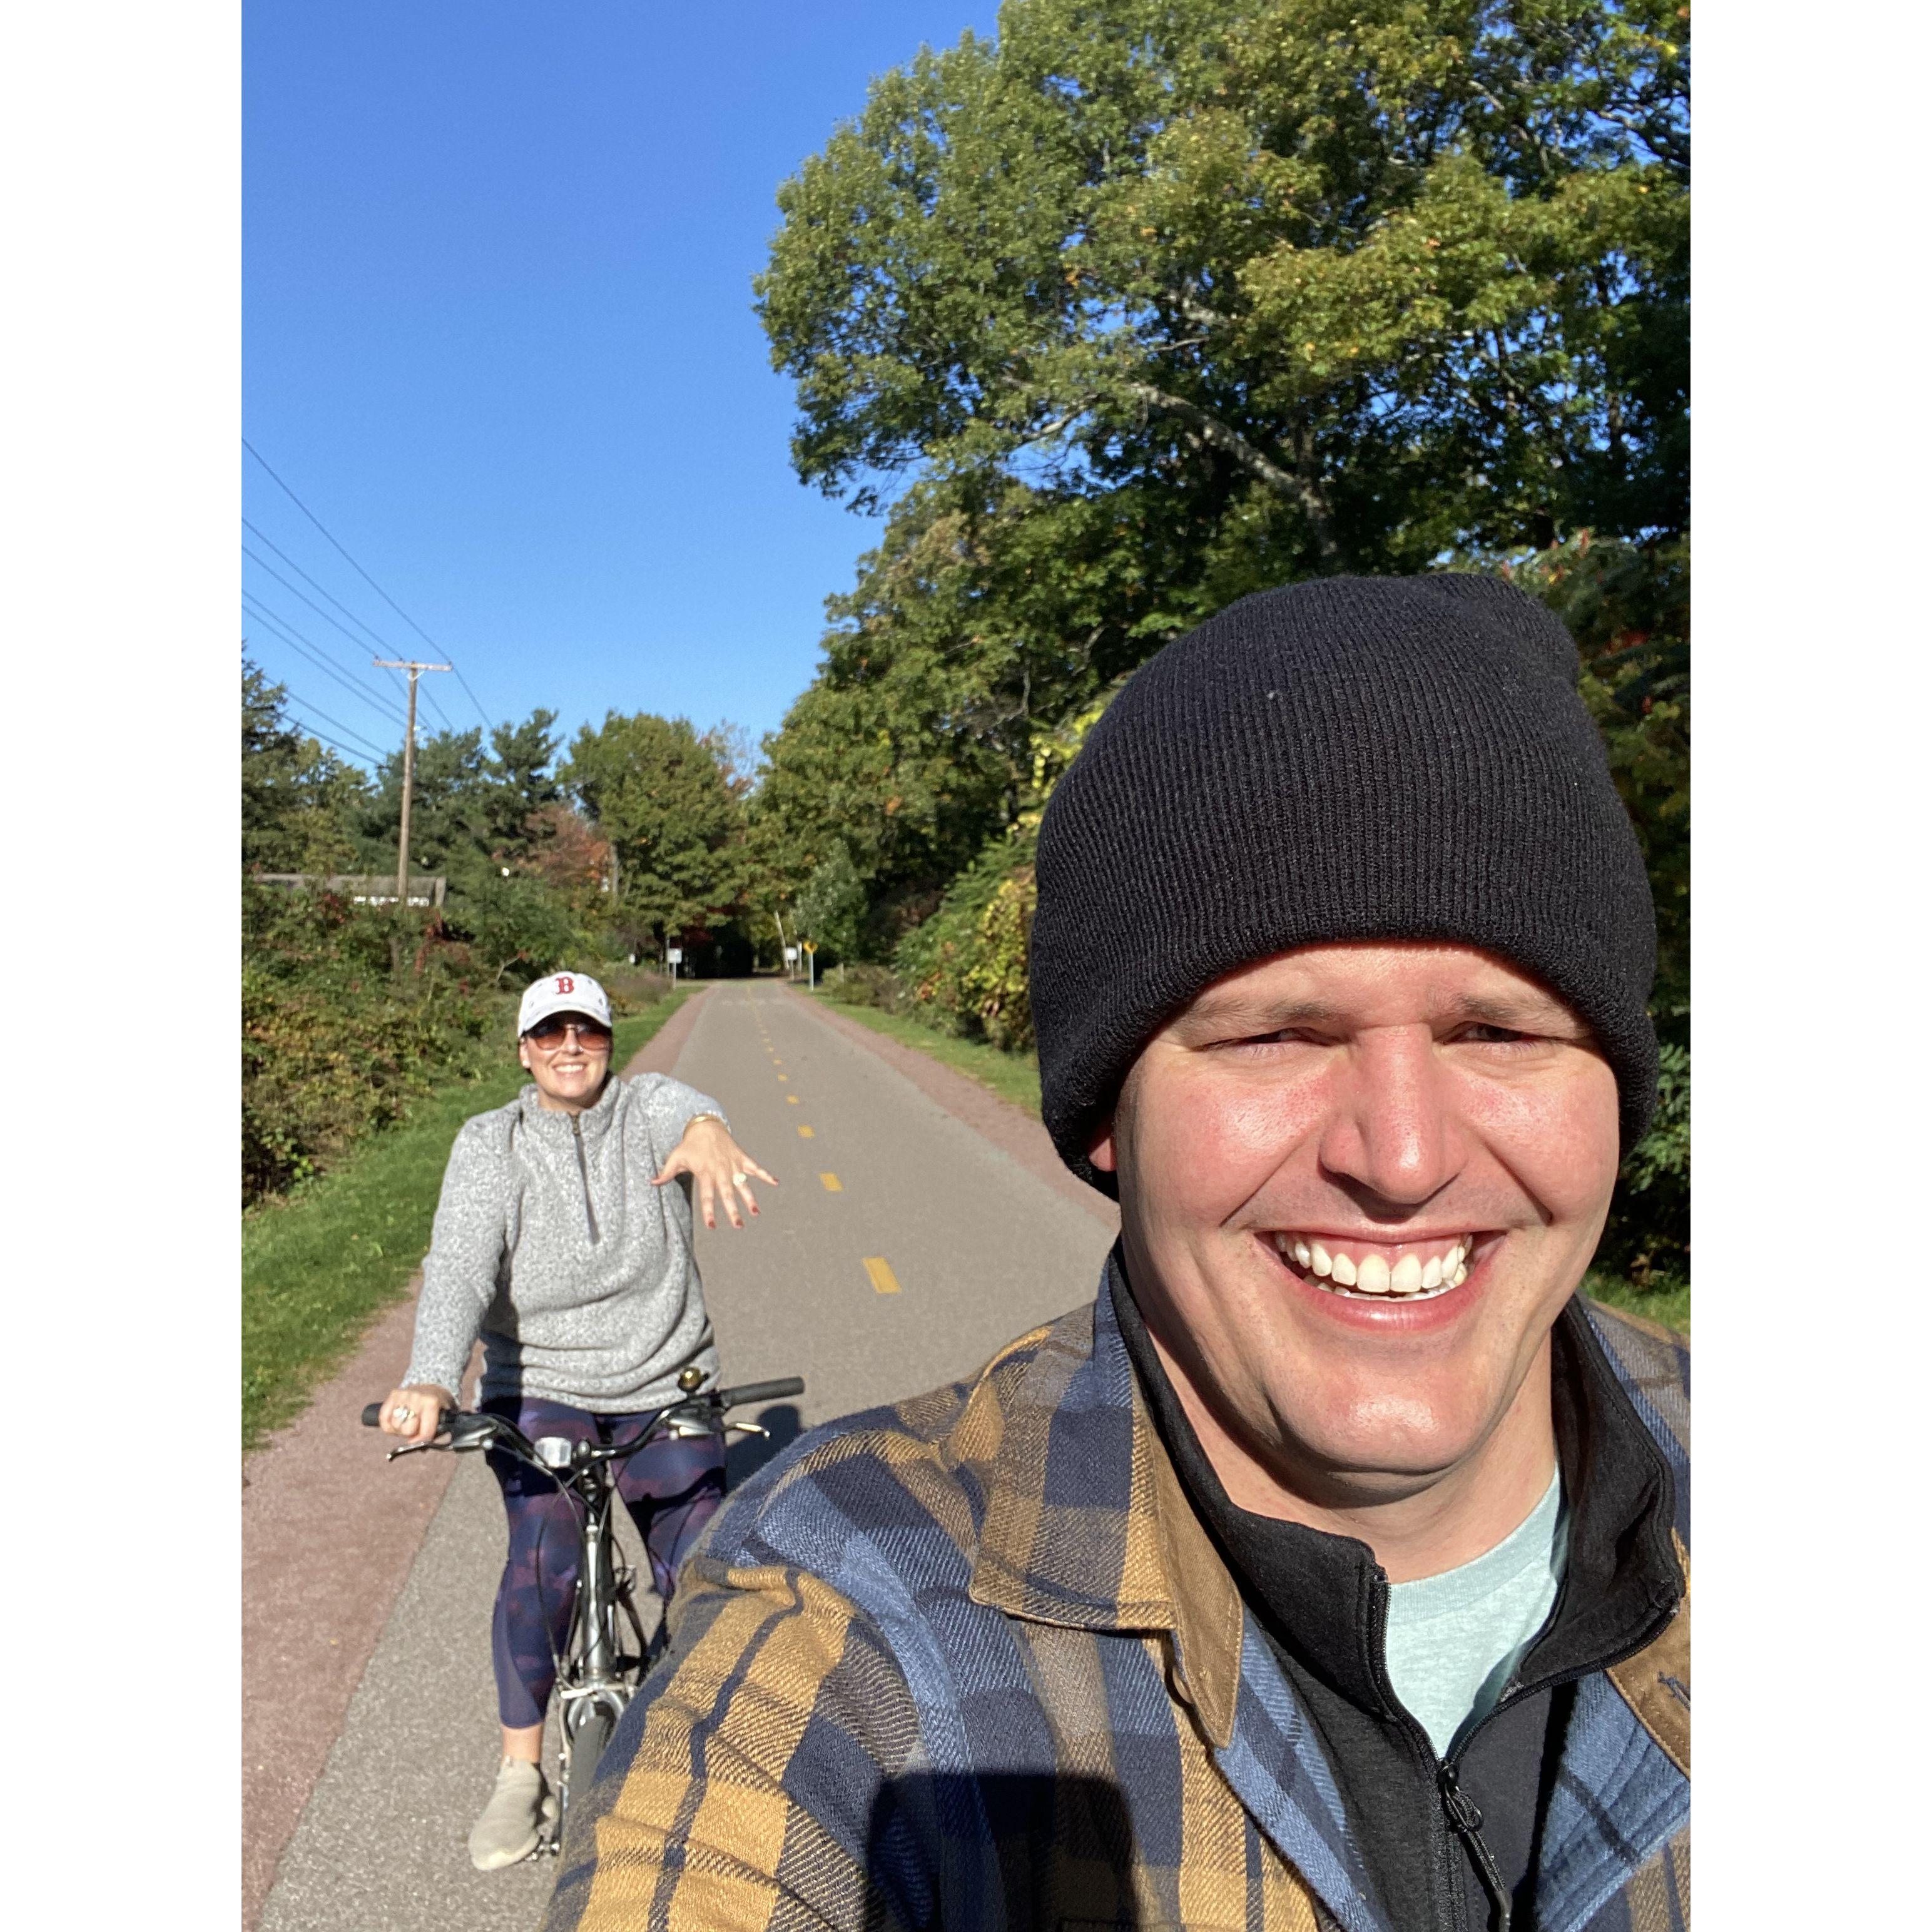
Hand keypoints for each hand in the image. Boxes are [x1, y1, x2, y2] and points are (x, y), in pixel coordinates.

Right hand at [377, 1384, 454, 1444]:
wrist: (433, 1387)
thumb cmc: (439, 1406)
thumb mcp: (444, 1417)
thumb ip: (434, 1432)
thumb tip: (413, 1444)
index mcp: (432, 1402)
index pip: (425, 1431)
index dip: (423, 1440)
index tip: (424, 1439)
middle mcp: (417, 1397)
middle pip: (407, 1430)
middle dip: (411, 1433)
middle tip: (416, 1427)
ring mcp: (403, 1394)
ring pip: (394, 1425)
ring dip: (400, 1428)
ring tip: (408, 1422)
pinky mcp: (394, 1394)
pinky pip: (384, 1418)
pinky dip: (388, 1424)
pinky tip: (398, 1421)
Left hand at [653, 1116, 777, 1228]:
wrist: (705, 1125)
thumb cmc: (689, 1144)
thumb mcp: (676, 1157)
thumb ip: (666, 1172)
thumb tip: (652, 1183)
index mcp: (705, 1173)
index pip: (707, 1196)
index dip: (709, 1211)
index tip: (711, 1226)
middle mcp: (721, 1170)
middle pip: (727, 1194)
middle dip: (733, 1210)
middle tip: (738, 1225)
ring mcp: (733, 1164)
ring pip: (743, 1184)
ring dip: (750, 1198)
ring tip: (756, 1212)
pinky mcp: (742, 1158)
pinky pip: (756, 1167)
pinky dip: (766, 1175)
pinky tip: (777, 1183)